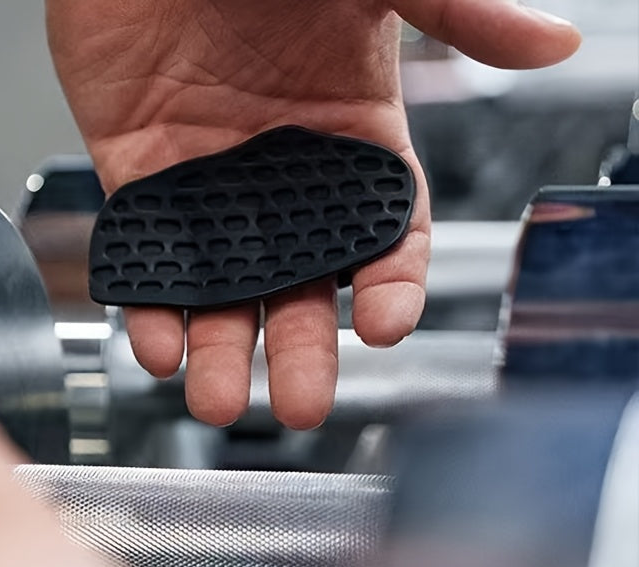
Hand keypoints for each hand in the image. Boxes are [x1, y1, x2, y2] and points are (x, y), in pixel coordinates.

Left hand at [47, 0, 579, 427]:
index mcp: (349, 137)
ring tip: (216, 401)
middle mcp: (281, 177)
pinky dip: (149, 300)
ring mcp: (208, 182)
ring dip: (218, 350)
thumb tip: (554, 41)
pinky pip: (147, 253)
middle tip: (301, 405)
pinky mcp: (136, 176)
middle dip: (300, 350)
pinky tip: (156, 342)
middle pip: (299, 284)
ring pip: (219, 286)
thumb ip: (456, 15)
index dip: (390, 285)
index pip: (382, 235)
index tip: (386, 328)